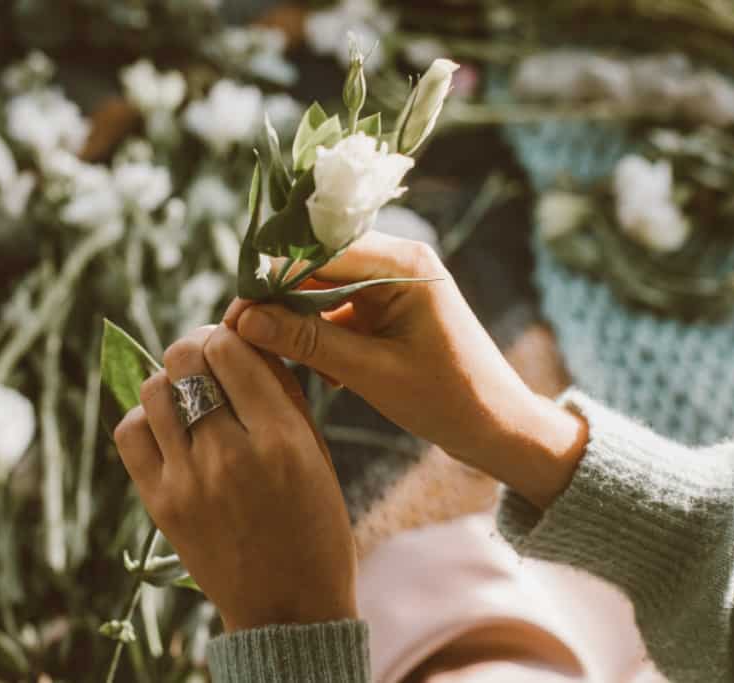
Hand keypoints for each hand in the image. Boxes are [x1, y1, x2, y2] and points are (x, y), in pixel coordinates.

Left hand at [113, 325, 356, 631]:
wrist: (288, 608)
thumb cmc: (314, 524)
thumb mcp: (315, 453)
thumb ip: (282, 393)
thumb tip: (244, 339)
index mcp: (281, 440)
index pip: (230, 349)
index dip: (228, 334)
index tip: (233, 342)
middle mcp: (230, 455)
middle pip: (184, 359)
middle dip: (196, 346)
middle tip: (208, 358)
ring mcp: (188, 481)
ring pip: (153, 389)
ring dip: (171, 380)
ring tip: (189, 395)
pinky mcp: (160, 505)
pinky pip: (130, 432)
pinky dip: (146, 418)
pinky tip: (169, 429)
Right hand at [224, 232, 586, 507]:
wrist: (498, 426)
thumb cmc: (447, 399)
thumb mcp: (370, 373)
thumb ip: (307, 342)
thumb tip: (245, 320)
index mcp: (404, 263)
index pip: (318, 252)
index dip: (271, 279)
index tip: (235, 313)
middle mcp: (397, 260)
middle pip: (316, 267)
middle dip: (280, 303)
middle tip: (242, 337)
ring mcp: (392, 284)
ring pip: (322, 291)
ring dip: (300, 325)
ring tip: (283, 363)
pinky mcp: (388, 308)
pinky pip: (338, 311)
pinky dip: (322, 338)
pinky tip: (324, 376)